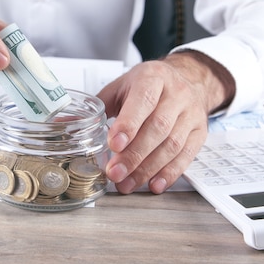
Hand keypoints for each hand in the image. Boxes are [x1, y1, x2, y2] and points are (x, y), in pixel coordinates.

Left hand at [97, 50, 234, 193]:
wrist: (187, 79)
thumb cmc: (148, 85)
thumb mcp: (122, 87)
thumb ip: (97, 107)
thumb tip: (63, 122)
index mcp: (153, 78)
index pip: (143, 101)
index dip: (129, 125)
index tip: (114, 145)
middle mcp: (176, 94)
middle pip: (157, 128)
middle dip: (134, 155)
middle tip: (115, 173)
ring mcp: (191, 114)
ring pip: (172, 145)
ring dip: (148, 169)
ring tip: (127, 183)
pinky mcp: (200, 132)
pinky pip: (187, 156)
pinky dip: (170, 173)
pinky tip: (154, 184)